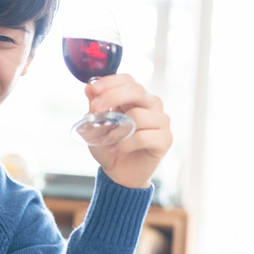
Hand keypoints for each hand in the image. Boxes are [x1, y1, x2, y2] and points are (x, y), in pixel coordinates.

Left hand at [84, 74, 171, 188]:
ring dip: (118, 129)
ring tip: (108, 140)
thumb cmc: (110, 147)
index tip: (93, 89)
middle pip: (137, 91)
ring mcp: (161, 121)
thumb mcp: (96, 126)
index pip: (128, 80)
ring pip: (140, 115)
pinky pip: (144, 137)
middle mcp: (152, 105)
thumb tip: (88, 87)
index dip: (111, 82)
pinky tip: (117, 150)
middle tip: (96, 107)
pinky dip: (126, 144)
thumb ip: (95, 107)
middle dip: (113, 96)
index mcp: (136, 98)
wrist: (120, 173)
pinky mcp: (165, 139)